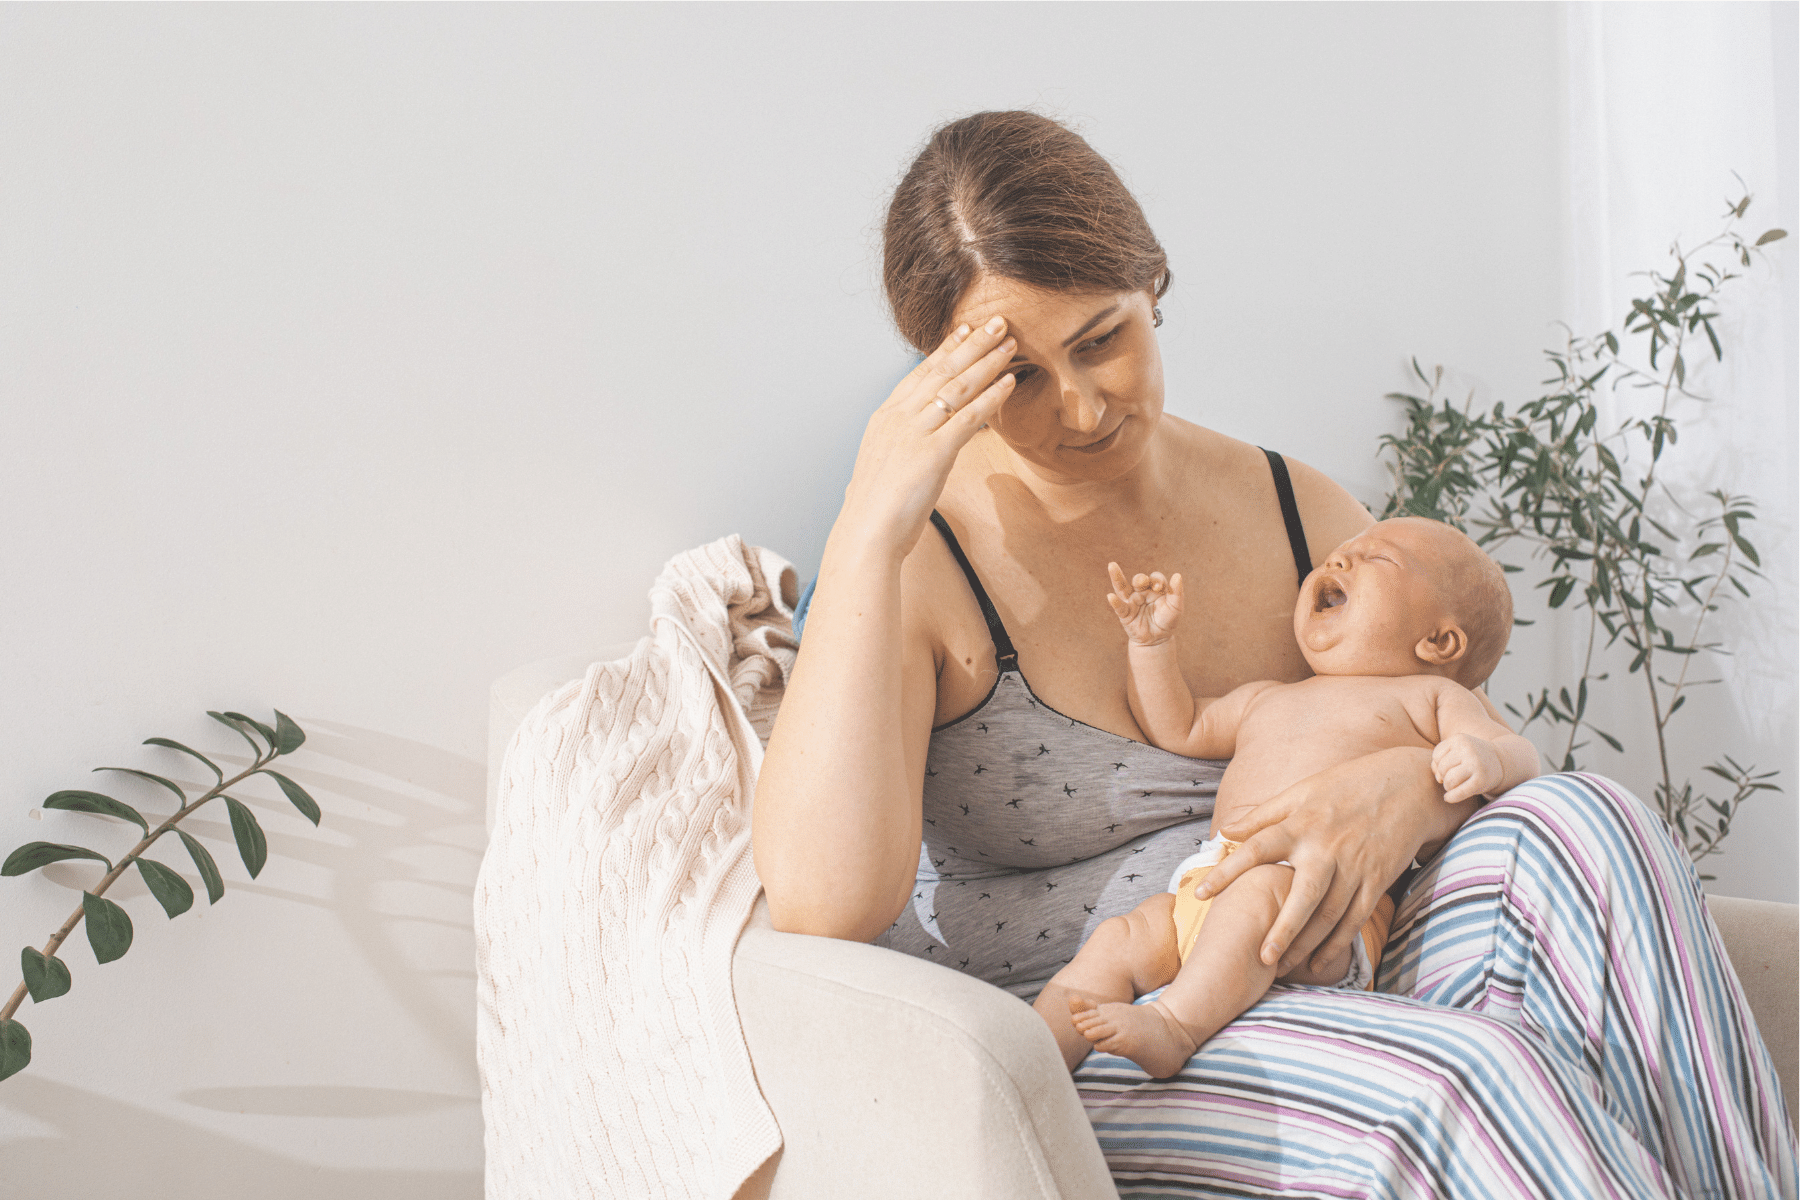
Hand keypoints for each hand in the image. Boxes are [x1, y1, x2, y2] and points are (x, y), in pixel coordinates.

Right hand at [834, 318, 1018, 558]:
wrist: (866, 533)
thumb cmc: (875, 509)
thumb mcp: (883, 467)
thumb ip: (899, 449)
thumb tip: (911, 450)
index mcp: (885, 418)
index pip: (919, 373)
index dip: (945, 349)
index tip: (964, 330)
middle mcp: (898, 417)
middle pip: (941, 371)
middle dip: (972, 344)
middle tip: (996, 321)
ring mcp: (915, 432)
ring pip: (957, 387)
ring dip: (987, 362)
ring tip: (1010, 343)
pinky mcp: (933, 452)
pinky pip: (969, 417)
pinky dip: (992, 397)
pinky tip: (1010, 382)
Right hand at [1106, 564, 1182, 645]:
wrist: (1157, 639)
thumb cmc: (1167, 621)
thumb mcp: (1176, 607)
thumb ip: (1177, 592)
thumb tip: (1177, 575)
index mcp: (1154, 588)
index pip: (1154, 578)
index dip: (1156, 580)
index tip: (1158, 587)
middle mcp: (1141, 592)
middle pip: (1138, 580)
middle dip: (1140, 579)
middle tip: (1142, 581)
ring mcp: (1131, 601)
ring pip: (1122, 587)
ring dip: (1117, 577)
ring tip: (1112, 565)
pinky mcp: (1124, 614)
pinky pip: (1119, 607)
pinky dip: (1115, 602)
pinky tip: (1111, 597)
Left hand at [1195, 746, 1467, 973]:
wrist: (1410, 785)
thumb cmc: (1347, 785)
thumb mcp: (1303, 790)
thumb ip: (1263, 813)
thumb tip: (1225, 830)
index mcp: (1301, 822)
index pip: (1256, 848)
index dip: (1226, 871)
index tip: (1200, 895)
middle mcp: (1326, 848)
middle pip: (1302, 896)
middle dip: (1282, 929)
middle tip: (1261, 959)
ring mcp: (1355, 866)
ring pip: (1329, 915)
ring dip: (1307, 945)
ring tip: (1282, 968)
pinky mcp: (1377, 880)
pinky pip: (1355, 918)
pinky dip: (1338, 943)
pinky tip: (1320, 963)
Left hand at [1432, 734, 1502, 803]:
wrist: (1501, 761)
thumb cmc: (1471, 757)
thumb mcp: (1456, 750)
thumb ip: (1439, 761)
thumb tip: (1438, 778)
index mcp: (1459, 739)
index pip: (1436, 756)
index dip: (1438, 765)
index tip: (1447, 769)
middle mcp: (1468, 749)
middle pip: (1442, 768)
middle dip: (1443, 777)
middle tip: (1452, 779)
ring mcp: (1476, 764)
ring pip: (1449, 780)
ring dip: (1448, 786)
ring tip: (1454, 786)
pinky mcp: (1481, 779)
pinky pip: (1460, 792)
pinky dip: (1451, 797)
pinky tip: (1449, 798)